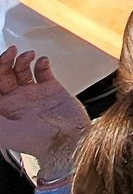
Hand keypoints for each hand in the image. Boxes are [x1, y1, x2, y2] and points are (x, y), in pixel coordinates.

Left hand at [0, 46, 89, 178]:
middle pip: (5, 74)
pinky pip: (44, 71)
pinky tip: (42, 61)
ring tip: (29, 55)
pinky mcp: (52, 89)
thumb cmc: (35, 141)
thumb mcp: (4, 131)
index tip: (0, 60)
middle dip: (6, 61)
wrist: (65, 141)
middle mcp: (16, 99)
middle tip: (11, 51)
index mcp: (3, 109)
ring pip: (23, 70)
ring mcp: (34, 93)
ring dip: (23, 60)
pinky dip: (42, 63)